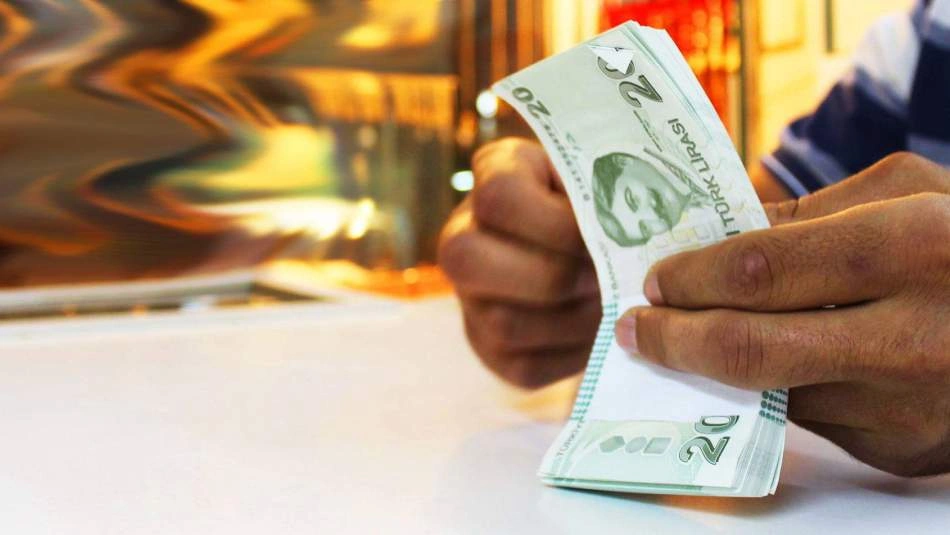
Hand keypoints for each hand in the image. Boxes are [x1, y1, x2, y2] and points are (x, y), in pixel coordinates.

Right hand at [439, 138, 599, 387]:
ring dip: (572, 321)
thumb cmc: (607, 205)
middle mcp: (462, 235)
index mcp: (496, 173)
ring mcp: (469, 298)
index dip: (555, 223)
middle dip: (555, 276)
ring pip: (504, 322)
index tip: (602, 234)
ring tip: (611, 305)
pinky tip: (598, 331)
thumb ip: (608, 199)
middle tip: (604, 278)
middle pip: (471, 260)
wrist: (596, 249)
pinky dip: (573, 356)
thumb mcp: (605, 181)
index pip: (497, 197)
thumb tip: (631, 240)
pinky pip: (524, 366)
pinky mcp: (488, 349)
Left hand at [616, 152, 949, 476]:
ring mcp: (911, 408)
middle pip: (751, 350)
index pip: (764, 269)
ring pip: (770, 393)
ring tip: (682, 339)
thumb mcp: (910, 192)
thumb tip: (715, 238)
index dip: (694, 277)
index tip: (656, 279)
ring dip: (713, 368)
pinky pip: (810, 418)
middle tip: (635, 328)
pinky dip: (771, 390)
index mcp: (913, 249)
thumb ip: (810, 212)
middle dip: (674, 339)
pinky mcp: (905, 452)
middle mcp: (914, 337)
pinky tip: (758, 363)